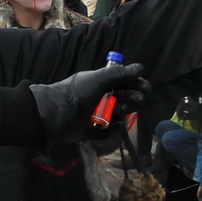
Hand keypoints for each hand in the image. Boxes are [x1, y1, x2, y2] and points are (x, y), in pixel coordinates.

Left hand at [30, 61, 148, 147]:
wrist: (57, 113)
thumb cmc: (78, 92)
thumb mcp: (98, 78)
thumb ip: (119, 73)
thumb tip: (139, 68)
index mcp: (99, 84)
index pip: (122, 83)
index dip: (134, 85)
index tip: (144, 87)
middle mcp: (98, 99)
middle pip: (123, 99)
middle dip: (132, 98)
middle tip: (136, 99)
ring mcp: (95, 115)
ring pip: (117, 115)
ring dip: (123, 112)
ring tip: (121, 110)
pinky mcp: (91, 130)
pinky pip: (106, 132)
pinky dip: (111, 130)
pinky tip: (114, 126)